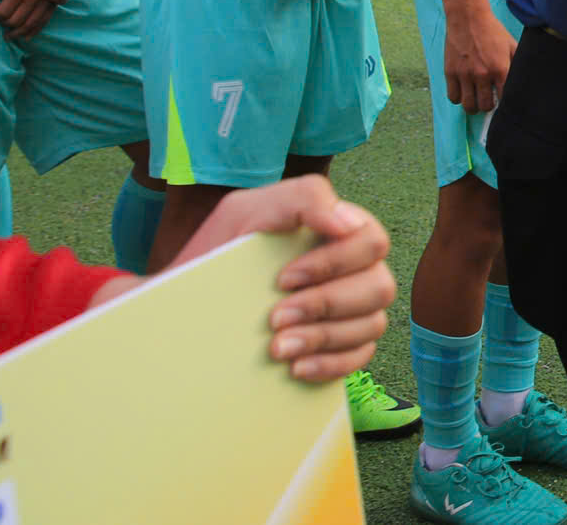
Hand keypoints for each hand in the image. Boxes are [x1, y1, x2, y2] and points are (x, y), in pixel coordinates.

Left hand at [0, 0, 56, 40]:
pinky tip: (26, 36)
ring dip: (18, 32)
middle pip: (16, 20)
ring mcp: (46, 0)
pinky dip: (35, 30)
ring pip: (30, 24)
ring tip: (9, 35)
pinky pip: (45, 20)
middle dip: (5, 24)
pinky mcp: (55, 0)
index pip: (3, 12)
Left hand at [141, 176, 394, 382]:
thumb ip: (301, 199)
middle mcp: (356, 270)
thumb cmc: (219, 250)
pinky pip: (360, 358)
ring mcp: (353, 310)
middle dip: (325, 305)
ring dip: (324, 337)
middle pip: (380, 287)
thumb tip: (347, 224)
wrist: (187, 304)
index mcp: (340, 232)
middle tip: (275, 319)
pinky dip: (330, 365)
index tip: (283, 279)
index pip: (371, 241)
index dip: (335, 263)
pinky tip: (295, 368)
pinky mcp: (343, 346)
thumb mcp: (246, 211)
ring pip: (372, 325)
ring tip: (277, 348)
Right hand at [440, 8, 514, 113]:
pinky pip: (453, 97)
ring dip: (473, 105)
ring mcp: (465, 74)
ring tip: (476, 99)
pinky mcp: (450, 72)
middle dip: (488, 105)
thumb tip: (524, 78)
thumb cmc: (492, 31)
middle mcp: (482, 74)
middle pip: (485, 106)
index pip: (505, 98)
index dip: (505, 101)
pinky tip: (464, 91)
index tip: (503, 99)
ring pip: (468, 105)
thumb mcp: (511, 45)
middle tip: (489, 99)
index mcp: (500, 68)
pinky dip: (458, 98)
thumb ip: (518, 63)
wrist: (468, 17)